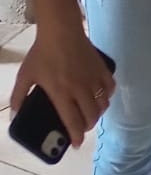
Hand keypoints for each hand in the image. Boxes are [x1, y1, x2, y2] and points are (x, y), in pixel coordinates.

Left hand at [10, 19, 114, 147]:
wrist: (61, 30)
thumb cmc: (41, 53)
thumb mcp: (25, 76)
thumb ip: (18, 97)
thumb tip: (14, 115)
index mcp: (61, 93)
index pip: (73, 122)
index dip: (76, 136)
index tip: (76, 144)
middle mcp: (80, 89)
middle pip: (91, 116)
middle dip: (87, 127)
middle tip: (81, 128)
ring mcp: (93, 78)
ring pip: (102, 104)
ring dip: (98, 113)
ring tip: (91, 114)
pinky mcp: (101, 69)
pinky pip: (110, 88)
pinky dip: (107, 97)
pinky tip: (101, 97)